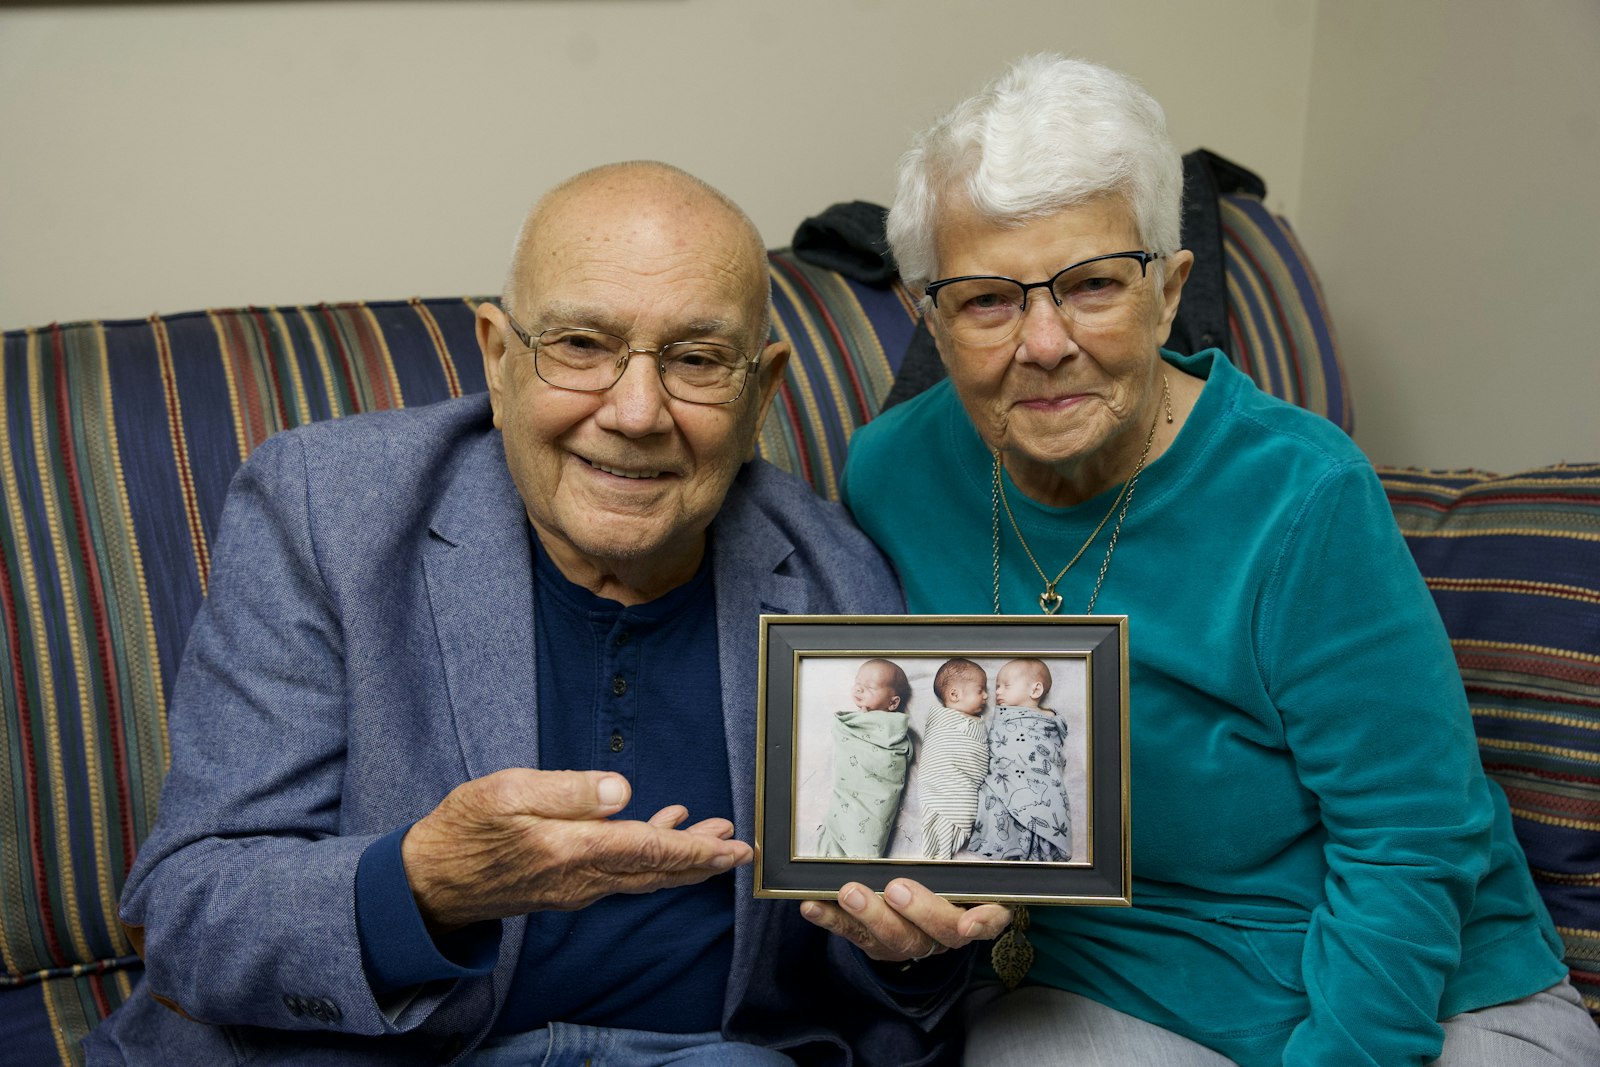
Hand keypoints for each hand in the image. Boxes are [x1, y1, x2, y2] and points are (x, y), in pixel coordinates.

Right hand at [401, 768, 751, 932]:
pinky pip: (621, 873)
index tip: (734, 849)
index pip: (648, 850)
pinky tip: (656, 829)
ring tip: (714, 835)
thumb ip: (566, 790)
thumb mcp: (507, 792)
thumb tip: (620, 789)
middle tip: (741, 848)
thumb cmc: (464, 829)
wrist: (430, 881)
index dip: (696, 849)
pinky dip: (648, 854)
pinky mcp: (567, 885)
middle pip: (657, 869)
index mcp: (572, 850)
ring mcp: (576, 886)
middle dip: (703, 859)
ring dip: (681, 856)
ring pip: (643, 873)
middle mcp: (582, 877)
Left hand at [798, 878, 1011, 962]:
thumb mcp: (960, 864)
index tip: (969, 924)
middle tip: (897, 888)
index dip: (982, 923)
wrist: (915, 908)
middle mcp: (943, 936)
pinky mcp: (876, 946)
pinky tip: (812, 906)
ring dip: (870, 916)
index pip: (990, 920)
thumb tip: (958, 818)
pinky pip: (854, 936)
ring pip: (894, 939)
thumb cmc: (945, 877)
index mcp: (973, 911)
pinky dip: (832, 920)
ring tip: (849, 892)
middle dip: (917, 911)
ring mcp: (909, 945)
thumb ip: (963, 857)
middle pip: (938, 933)